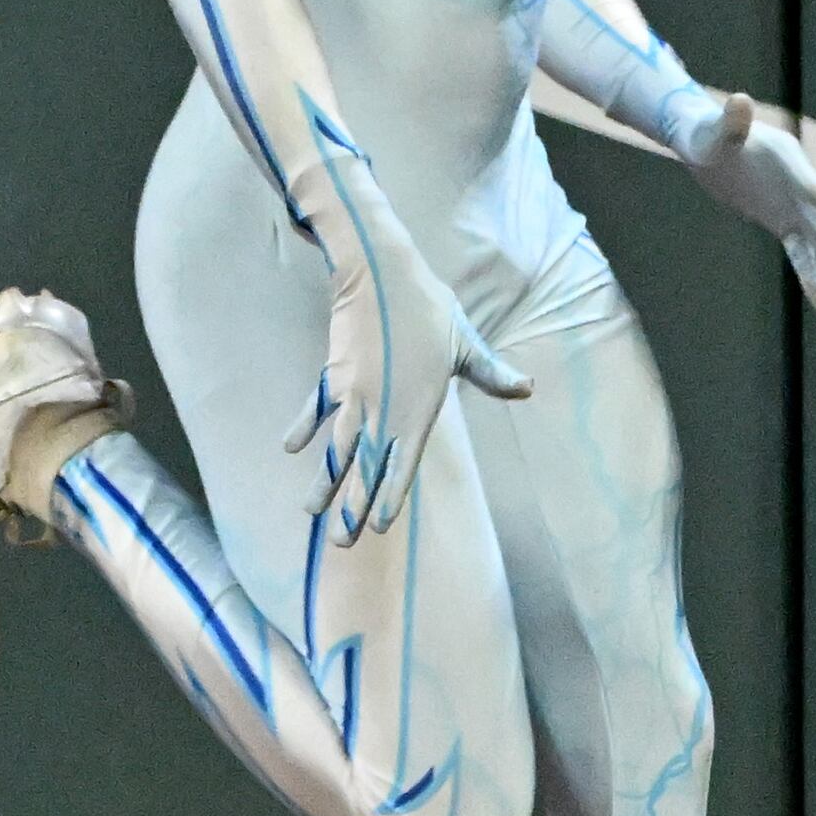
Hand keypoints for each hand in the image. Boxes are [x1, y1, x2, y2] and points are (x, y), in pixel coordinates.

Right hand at [284, 245, 527, 542]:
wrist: (381, 273)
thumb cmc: (427, 307)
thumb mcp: (464, 341)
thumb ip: (490, 373)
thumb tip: (526, 390)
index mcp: (418, 408)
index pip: (402, 464)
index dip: (389, 496)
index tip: (379, 525)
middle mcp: (383, 409)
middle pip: (365, 467)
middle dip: (352, 506)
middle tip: (342, 542)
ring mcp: (355, 395)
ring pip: (336, 449)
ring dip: (323, 481)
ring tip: (310, 512)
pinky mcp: (335, 376)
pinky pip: (315, 410)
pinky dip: (302, 429)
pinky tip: (289, 448)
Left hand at [669, 91, 815, 311]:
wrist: (712, 143)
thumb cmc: (713, 134)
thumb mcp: (718, 131)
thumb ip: (731, 120)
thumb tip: (738, 100)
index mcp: (791, 166)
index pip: (813, 187)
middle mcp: (801, 189)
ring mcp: (795, 209)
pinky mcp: (783, 222)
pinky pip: (801, 254)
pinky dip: (812, 276)